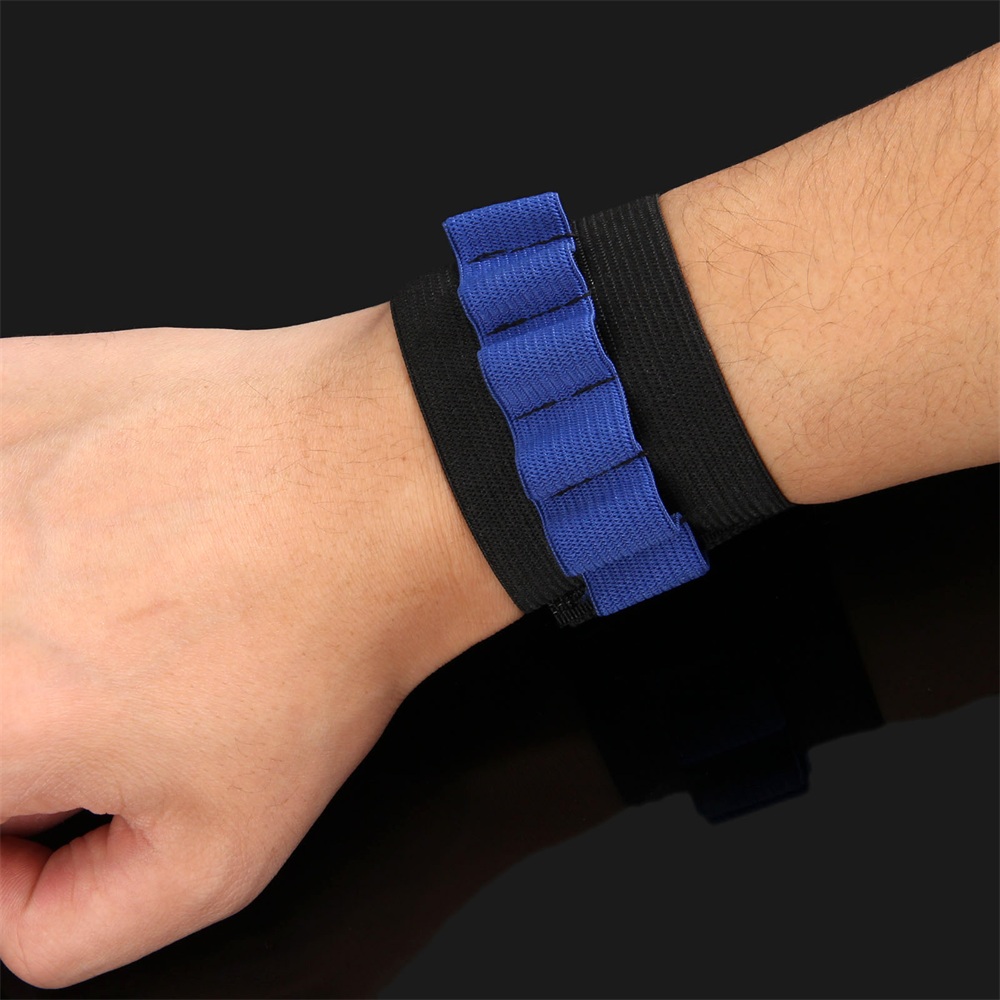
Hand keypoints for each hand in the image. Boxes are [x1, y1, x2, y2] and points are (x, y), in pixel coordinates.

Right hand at [0, 308, 517, 986]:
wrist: (379, 486)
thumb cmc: (317, 638)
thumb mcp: (216, 857)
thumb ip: (68, 928)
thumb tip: (9, 903)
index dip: (26, 798)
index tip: (83, 769)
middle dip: (23, 703)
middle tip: (123, 670)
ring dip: (27, 604)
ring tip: (128, 585)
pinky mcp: (1, 393)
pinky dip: (31, 510)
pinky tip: (111, 509)